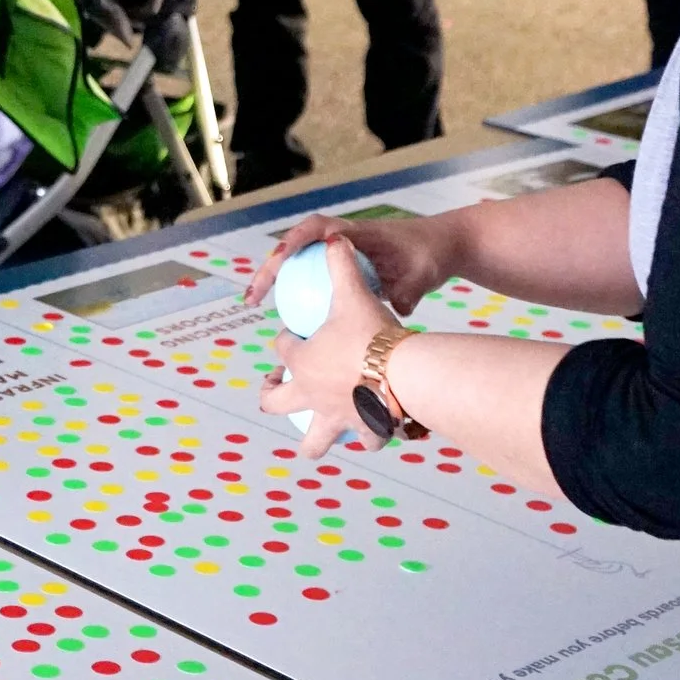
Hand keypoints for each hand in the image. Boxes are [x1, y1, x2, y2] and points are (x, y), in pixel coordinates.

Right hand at [248, 209, 454, 318]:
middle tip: (252, 296)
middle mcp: (339, 238)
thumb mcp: (422, 274)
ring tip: (254, 302)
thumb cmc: (430, 255)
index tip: (280, 257)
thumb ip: (407, 291)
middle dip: (269, 268)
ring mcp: (337, 253)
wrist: (440, 246)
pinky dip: (295, 292)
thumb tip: (395, 310)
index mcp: (355, 232)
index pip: (317, 228)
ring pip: (297, 262)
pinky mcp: (341, 267)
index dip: (294, 240)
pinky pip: (310, 277)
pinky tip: (289, 320)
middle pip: (294, 248)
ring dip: (274, 278)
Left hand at [256, 232, 401, 457]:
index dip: (285, 340)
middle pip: (276, 402)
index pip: (281, 350)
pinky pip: (364, 442)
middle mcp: (311, 394)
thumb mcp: (354, 294)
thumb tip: (334, 237)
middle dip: (272, 395)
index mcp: (301, 362)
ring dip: (312, 442)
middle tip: (277, 387)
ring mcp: (336, 418)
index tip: (293, 335)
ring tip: (313, 440)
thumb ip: (341, 265)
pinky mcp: (365, 432)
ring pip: (313, 441)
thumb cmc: (374, 334)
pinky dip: (366, 441)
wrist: (407, 374)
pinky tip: (370, 437)